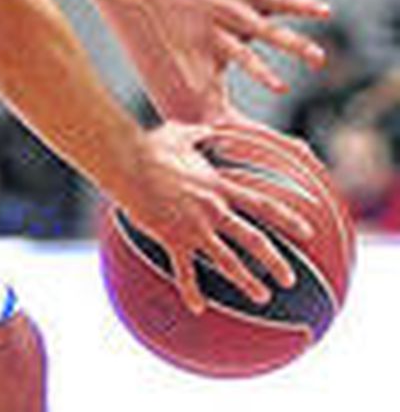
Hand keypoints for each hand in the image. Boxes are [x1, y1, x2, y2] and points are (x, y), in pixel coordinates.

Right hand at [98, 0, 326, 122]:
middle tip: (319, 58)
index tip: (325, 11)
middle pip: (269, 30)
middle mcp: (233, 11)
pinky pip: (199, 66)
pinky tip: (210, 103)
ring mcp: (212, 29)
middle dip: (294, 44)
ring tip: (281, 88)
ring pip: (240, 53)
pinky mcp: (191, 43)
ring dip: (261, 71)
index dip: (304, 4)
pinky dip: (203, 84)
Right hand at [116, 122, 316, 314]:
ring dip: (247, 281)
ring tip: (262, 297)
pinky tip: (198, 307)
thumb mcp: (178, 133)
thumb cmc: (148, 146)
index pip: (262, 204)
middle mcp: (213, 210)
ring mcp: (193, 227)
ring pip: (227, 260)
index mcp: (218, 186)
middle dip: (276, 262)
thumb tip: (208, 126)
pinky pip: (184, 270)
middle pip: (253, 240)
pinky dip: (192, 290)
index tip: (307, 231)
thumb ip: (199, 133)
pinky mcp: (171, 238)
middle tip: (290, 279)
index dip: (287, 218)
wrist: (126, 162)